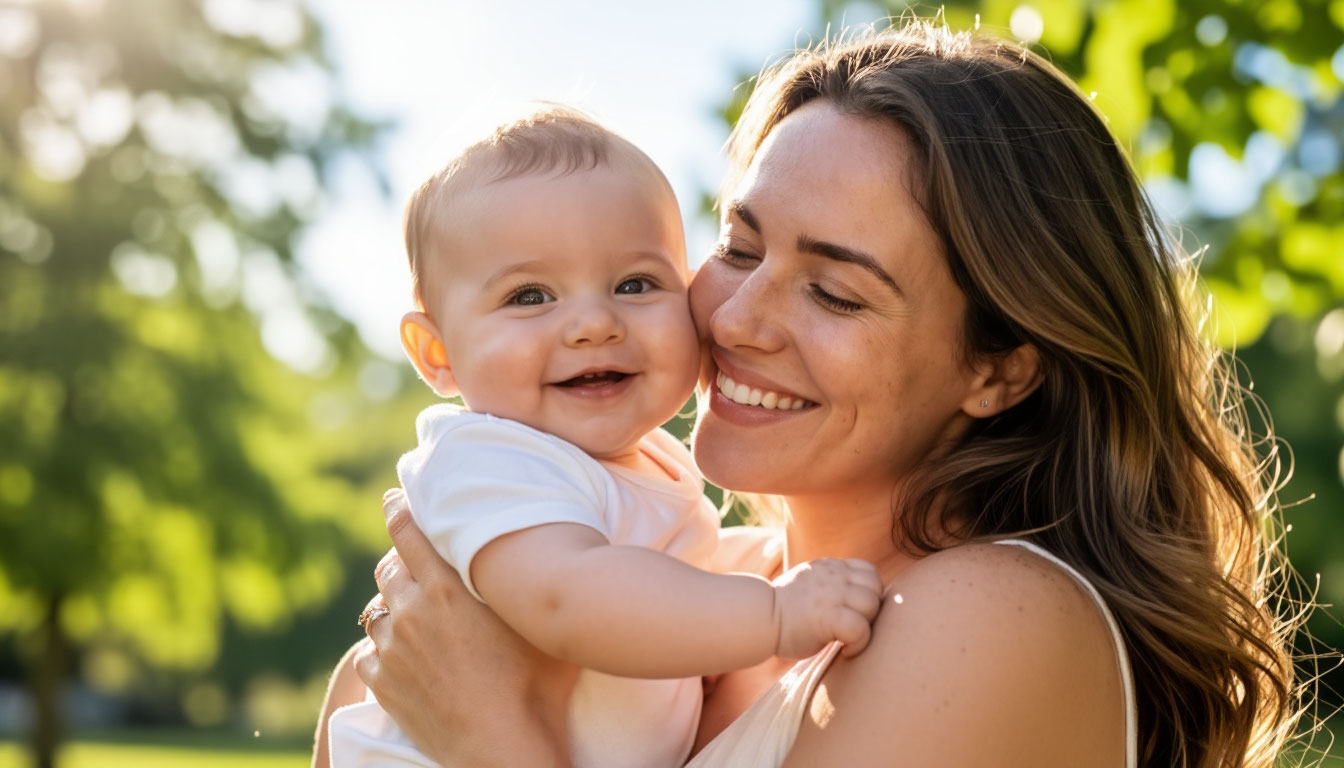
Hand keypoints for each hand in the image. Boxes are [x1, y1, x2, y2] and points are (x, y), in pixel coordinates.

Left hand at [354, 489, 575, 766]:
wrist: (503, 746)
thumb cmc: (536, 684)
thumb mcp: (535, 620)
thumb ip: (518, 583)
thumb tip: (533, 554)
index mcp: (446, 586)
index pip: (407, 532)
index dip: (398, 509)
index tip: (393, 498)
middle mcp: (411, 611)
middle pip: (388, 569)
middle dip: (401, 563)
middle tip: (419, 567)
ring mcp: (392, 649)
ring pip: (377, 612)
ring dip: (394, 609)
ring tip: (417, 618)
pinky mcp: (382, 683)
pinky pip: (370, 653)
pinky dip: (384, 649)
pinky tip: (405, 656)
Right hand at [771, 558, 882, 658]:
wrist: (758, 619)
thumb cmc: (783, 610)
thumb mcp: (810, 583)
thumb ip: (832, 583)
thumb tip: (857, 595)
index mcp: (830, 567)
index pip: (869, 572)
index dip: (870, 592)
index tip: (857, 612)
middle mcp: (833, 576)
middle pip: (875, 588)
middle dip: (872, 610)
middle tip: (856, 628)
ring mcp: (831, 594)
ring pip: (871, 605)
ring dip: (867, 626)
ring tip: (850, 640)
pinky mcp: (828, 617)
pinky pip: (860, 627)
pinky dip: (860, 642)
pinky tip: (846, 650)